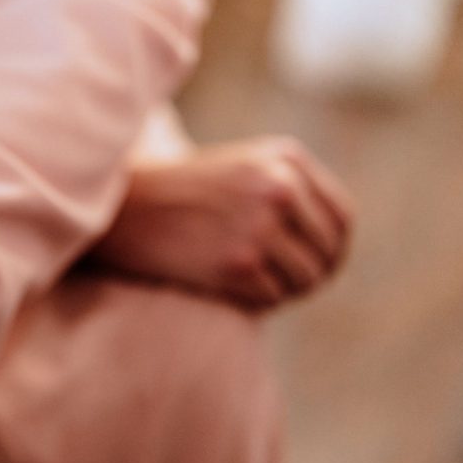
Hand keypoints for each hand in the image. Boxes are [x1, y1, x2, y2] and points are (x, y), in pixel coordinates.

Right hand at [91, 136, 354, 308]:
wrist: (121, 205)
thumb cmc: (180, 192)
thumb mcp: (242, 169)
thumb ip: (290, 191)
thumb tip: (336, 245)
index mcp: (285, 160)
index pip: (341, 218)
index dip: (333, 248)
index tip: (318, 265)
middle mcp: (278, 188)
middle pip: (327, 254)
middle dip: (310, 276)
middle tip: (283, 286)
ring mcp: (259, 226)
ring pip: (304, 280)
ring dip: (284, 292)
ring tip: (254, 286)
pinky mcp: (237, 263)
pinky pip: (272, 298)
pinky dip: (257, 302)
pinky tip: (232, 289)